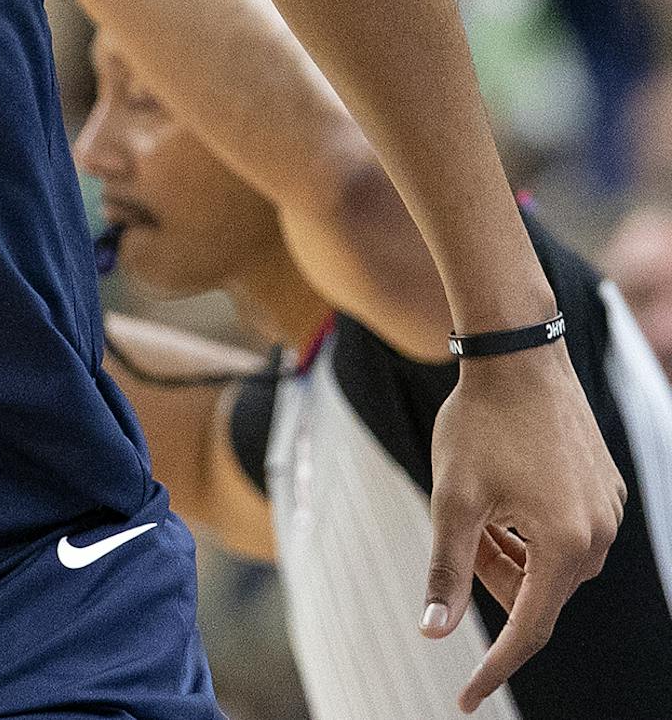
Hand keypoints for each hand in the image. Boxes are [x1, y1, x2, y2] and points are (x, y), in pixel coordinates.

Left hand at [423, 343, 624, 711]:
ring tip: (479, 504)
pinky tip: (505, 492)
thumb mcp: (451, 498)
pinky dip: (528, 531)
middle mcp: (599, 536)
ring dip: (508, 551)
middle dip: (492, 576)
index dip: (494, 666)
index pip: (528, 629)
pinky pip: (564, 534)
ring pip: (549, 563)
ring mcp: (607, 512)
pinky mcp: (605, 491)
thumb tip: (433, 630)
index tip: (465, 698)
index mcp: (565, 545)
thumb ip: (446, 569)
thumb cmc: (480, 423)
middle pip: (537, 593)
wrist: (518, 356)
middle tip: (461, 532)